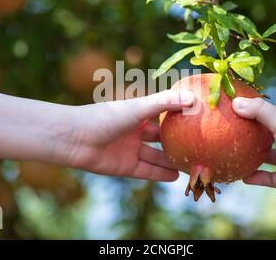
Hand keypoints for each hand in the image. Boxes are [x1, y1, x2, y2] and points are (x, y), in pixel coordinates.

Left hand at [58, 90, 194, 181]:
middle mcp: (135, 131)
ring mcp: (131, 149)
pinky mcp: (125, 166)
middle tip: (200, 144)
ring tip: (192, 164)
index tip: (199, 117)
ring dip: (172, 161)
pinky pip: (147, 171)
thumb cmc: (105, 117)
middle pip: (161, 137)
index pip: (163, 113)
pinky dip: (160, 174)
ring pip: (156, 157)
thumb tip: (193, 98)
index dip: (179, 115)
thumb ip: (165, 103)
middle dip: (178, 141)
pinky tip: (176, 176)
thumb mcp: (138, 108)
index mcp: (137, 113)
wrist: (75, 139)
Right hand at [232, 97, 275, 197]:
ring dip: (255, 155)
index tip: (240, 109)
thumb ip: (259, 110)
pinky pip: (270, 176)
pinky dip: (257, 175)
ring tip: (237, 151)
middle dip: (255, 132)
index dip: (261, 109)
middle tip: (236, 128)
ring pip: (271, 155)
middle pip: (273, 132)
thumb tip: (235, 102)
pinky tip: (243, 175)